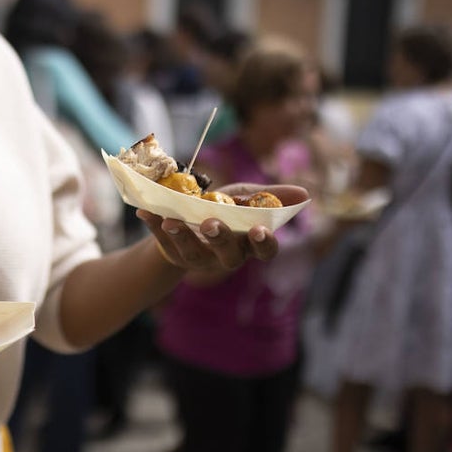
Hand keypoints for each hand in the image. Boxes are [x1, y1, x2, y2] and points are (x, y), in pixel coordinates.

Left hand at [138, 184, 308, 271]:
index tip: (260, 230)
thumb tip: (305, 193)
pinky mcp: (173, 254)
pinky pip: (162, 242)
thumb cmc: (222, 208)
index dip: (263, 243)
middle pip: (228, 255)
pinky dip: (154, 225)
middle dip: (220, 238)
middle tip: (211, 223)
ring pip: (192, 253)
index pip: (265, 251)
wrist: (185, 219)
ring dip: (183, 235)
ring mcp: (198, 258)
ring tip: (173, 220)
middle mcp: (226, 255)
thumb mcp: (244, 198)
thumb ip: (269, 196)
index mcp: (249, 242)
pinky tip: (146, 212)